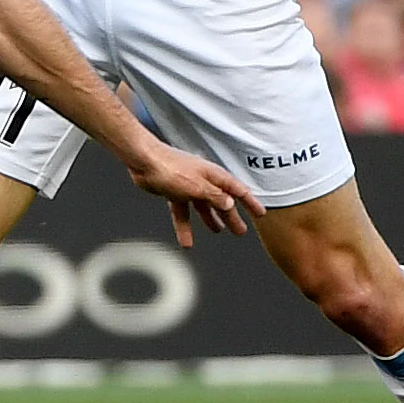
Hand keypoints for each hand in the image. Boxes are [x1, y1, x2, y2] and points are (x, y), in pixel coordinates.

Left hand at [135, 144, 258, 236]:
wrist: (143, 161)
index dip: (250, 203)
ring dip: (211, 219)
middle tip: (240, 231)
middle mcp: (203, 180)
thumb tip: (231, 205)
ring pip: (203, 206)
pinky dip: (185, 226)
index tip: (260, 214)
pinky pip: (183, 212)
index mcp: (214, 176)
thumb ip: (215, 197)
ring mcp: (188, 186)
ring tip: (218, 231)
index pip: (238, 190)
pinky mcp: (174, 192)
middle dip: (231, 216)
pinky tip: (187, 241)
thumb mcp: (197, 186)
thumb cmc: (170, 168)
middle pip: (221, 201)